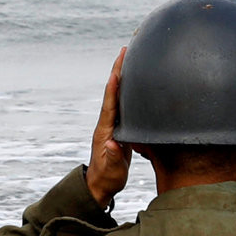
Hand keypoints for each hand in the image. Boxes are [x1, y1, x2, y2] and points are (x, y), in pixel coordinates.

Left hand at [87, 51, 132, 206]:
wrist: (100, 185)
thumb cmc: (107, 179)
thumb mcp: (111, 171)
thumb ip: (112, 158)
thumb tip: (112, 145)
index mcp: (106, 132)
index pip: (110, 105)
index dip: (114, 88)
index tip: (117, 71)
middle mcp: (107, 123)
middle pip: (113, 93)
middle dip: (118, 71)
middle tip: (125, 50)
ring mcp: (112, 124)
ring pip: (118, 94)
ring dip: (122, 75)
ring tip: (129, 56)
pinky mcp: (118, 127)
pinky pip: (123, 102)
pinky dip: (127, 88)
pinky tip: (135, 79)